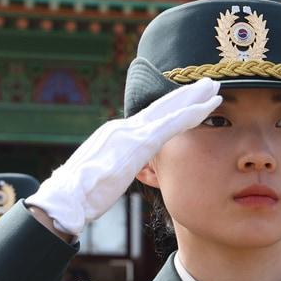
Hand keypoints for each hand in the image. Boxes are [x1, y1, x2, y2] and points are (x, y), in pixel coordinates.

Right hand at [28, 79, 222, 235]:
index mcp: (117, 135)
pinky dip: (191, 115)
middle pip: (161, 107)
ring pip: (170, 111)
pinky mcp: (137, 144)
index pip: (150, 117)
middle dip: (186, 94)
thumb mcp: (103, 175)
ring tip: (213, 88)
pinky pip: (171, 125)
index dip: (171, 107)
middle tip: (208, 83)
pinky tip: (207, 109)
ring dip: (194, 98)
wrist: (66, 198)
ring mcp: (130, 133)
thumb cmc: (81, 195)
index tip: (189, 99)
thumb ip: (116, 166)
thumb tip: (118, 169)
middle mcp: (124, 128)